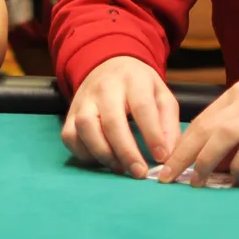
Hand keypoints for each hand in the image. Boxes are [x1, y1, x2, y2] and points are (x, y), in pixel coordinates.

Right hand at [62, 56, 179, 177]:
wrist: (108, 65)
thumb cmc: (139, 86)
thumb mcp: (161, 95)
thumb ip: (168, 124)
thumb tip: (169, 156)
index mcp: (133, 81)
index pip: (141, 107)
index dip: (152, 135)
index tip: (161, 158)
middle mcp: (104, 88)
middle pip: (111, 121)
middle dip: (126, 151)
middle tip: (140, 173)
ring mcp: (83, 100)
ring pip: (84, 127)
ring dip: (102, 152)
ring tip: (119, 168)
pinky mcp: (69, 112)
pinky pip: (69, 135)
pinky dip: (82, 152)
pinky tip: (100, 160)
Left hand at [160, 78, 238, 185]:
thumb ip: (235, 124)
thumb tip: (205, 154)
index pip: (202, 119)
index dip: (182, 143)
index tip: (168, 162)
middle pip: (205, 127)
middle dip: (183, 154)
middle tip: (169, 176)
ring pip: (222, 134)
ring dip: (205, 160)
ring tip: (198, 180)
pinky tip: (238, 176)